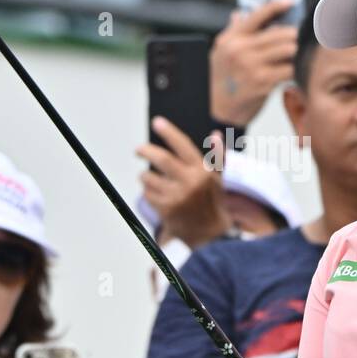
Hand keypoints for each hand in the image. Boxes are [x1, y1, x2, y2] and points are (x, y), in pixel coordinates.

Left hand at [135, 118, 231, 248]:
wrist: (211, 234)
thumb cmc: (213, 203)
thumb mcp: (218, 179)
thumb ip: (216, 156)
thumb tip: (215, 135)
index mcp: (203, 171)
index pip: (183, 146)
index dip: (169, 132)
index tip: (158, 122)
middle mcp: (191, 182)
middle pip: (162, 159)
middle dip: (146, 151)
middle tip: (138, 149)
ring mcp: (177, 196)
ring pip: (150, 178)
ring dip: (145, 175)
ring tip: (149, 177)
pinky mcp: (166, 209)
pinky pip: (147, 194)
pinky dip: (147, 191)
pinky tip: (155, 193)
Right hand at [210, 1, 298, 126]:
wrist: (216, 110)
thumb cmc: (221, 81)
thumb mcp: (221, 53)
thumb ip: (232, 31)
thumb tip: (238, 13)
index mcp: (233, 39)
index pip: (258, 15)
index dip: (276, 5)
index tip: (290, 2)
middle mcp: (241, 50)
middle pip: (281, 32)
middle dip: (296, 34)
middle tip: (304, 36)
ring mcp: (252, 66)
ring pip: (288, 49)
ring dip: (298, 52)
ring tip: (301, 54)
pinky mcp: (262, 82)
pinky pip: (289, 70)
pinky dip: (296, 70)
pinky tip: (297, 71)